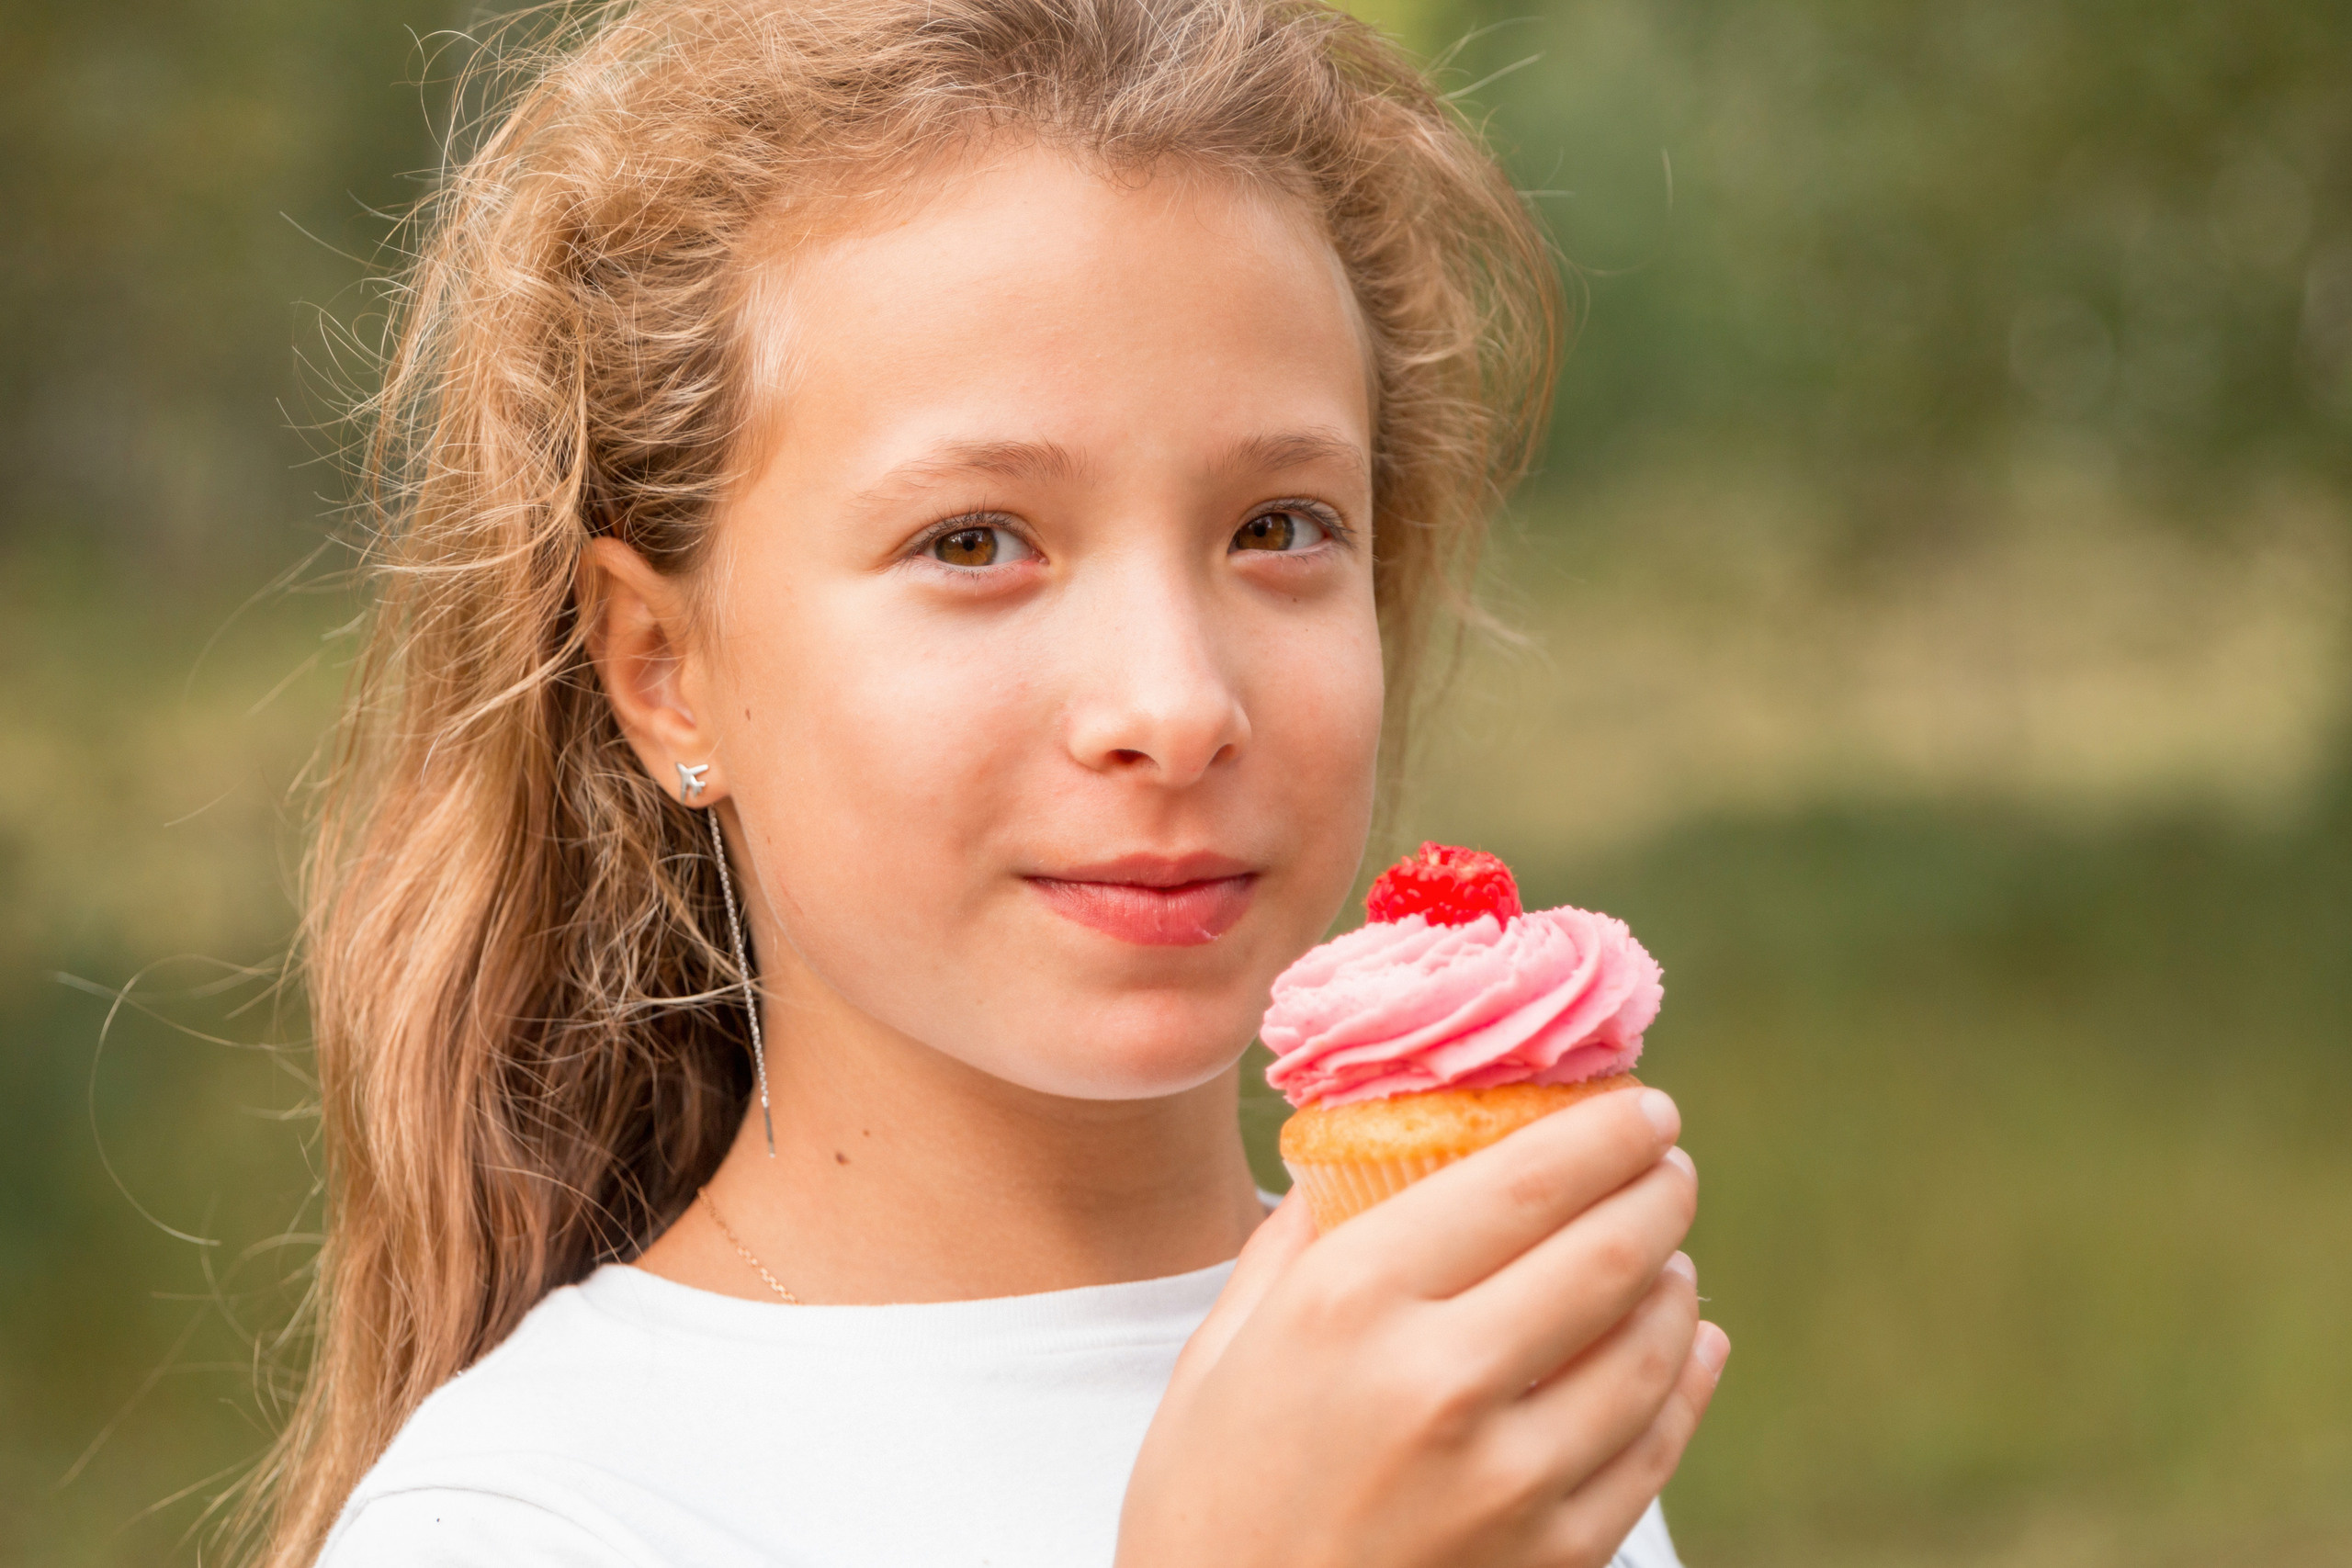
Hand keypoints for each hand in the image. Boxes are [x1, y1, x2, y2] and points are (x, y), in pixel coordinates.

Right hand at [1118, 1088, 1724, 1567]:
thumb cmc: (1205, 1502)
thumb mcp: (1219, 1352)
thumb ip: (1296, 1245)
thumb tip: (1359, 1157)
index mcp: (1350, 1305)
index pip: (1523, 1180)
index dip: (1604, 1131)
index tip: (1638, 1105)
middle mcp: (1439, 1382)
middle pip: (1608, 1250)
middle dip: (1659, 1187)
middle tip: (1666, 1161)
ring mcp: (1508, 1481)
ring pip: (1650, 1346)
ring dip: (1676, 1281)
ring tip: (1667, 1253)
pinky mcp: (1551, 1558)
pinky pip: (1656, 1447)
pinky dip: (1687, 1380)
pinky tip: (1687, 1345)